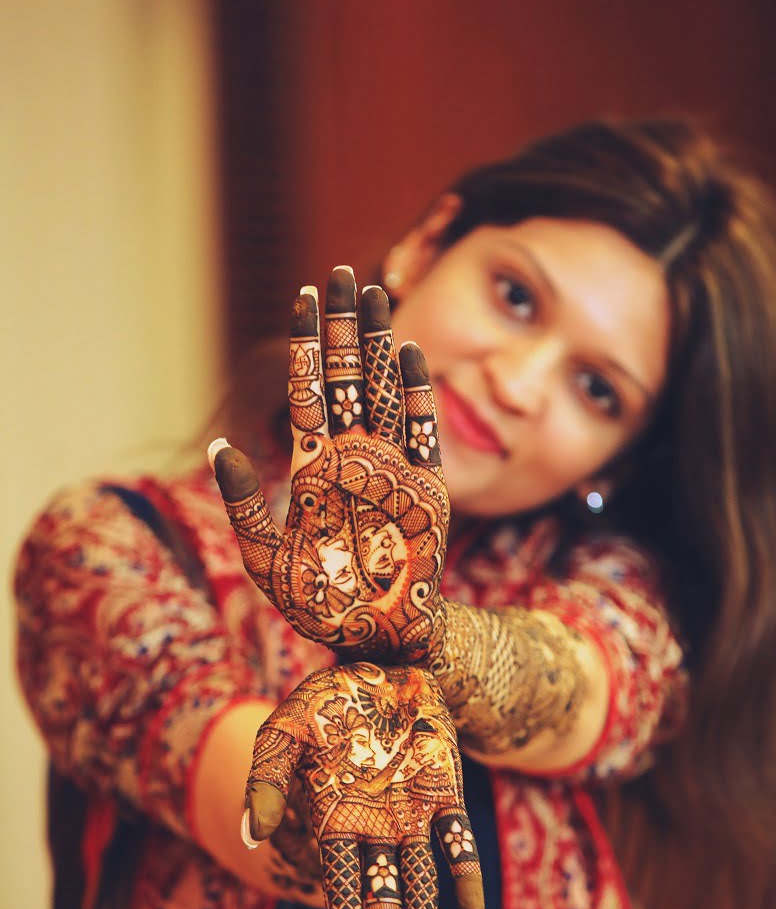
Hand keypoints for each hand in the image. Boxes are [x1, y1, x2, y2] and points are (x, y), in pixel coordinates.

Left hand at [210, 268, 448, 662]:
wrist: (379, 636)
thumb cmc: (320, 606)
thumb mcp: (266, 560)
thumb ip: (244, 506)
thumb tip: (218, 449)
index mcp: (313, 468)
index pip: (309, 392)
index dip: (307, 344)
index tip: (303, 296)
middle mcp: (352, 457)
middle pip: (346, 376)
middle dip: (342, 325)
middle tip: (341, 272)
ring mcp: (390, 466)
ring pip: (381, 390)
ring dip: (377, 342)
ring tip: (374, 294)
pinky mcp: (425, 486)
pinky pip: (421, 430)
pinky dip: (413, 394)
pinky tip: (406, 354)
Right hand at [241, 662, 483, 908]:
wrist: (379, 662)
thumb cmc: (326, 701)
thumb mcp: (284, 731)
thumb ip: (265, 778)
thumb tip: (255, 834)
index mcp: (335, 821)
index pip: (342, 894)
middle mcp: (375, 828)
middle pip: (381, 905)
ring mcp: (413, 814)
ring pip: (420, 886)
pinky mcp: (446, 792)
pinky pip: (458, 843)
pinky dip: (465, 878)